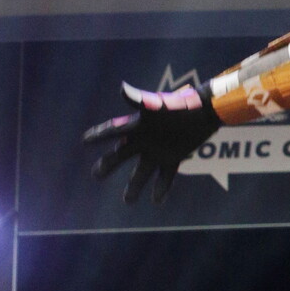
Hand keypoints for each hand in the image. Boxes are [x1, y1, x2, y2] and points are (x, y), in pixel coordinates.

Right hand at [84, 83, 219, 204]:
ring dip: (134, 186)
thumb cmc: (180, 105)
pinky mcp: (173, 158)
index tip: (84, 141)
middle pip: (121, 155)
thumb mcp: (158, 105)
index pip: (113, 131)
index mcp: (137, 126)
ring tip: (128, 201)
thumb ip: (140, 100)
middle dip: (108, 164)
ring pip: (141, 172)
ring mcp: (158, 150)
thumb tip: (122, 88)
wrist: (205, 111)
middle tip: (96, 175)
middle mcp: (144, 140)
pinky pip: (165, 177)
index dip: (98, 135)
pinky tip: (156, 201)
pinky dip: (161, 189)